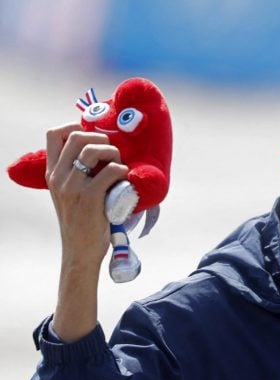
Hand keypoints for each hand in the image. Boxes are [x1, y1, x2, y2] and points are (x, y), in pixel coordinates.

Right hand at [45, 123, 127, 340]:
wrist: (80, 251)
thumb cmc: (82, 221)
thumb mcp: (69, 194)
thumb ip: (75, 174)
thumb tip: (97, 150)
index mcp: (52, 174)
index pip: (54, 135)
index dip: (74, 126)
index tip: (92, 134)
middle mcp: (59, 177)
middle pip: (77, 137)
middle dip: (100, 137)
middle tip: (112, 151)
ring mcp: (73, 187)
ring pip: (94, 150)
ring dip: (114, 152)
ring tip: (119, 165)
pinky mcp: (91, 198)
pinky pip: (111, 171)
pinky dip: (123, 171)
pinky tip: (125, 181)